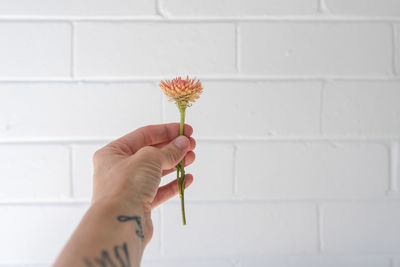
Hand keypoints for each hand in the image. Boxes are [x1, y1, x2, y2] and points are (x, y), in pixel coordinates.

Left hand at [91, 123, 195, 243]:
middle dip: (173, 148)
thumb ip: (168, 150)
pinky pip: (158, 190)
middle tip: (191, 145)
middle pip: (151, 153)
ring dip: (175, 164)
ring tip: (192, 158)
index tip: (185, 129)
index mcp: (113, 153)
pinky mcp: (139, 204)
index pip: (143, 135)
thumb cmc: (125, 185)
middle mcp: (118, 169)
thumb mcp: (149, 159)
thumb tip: (183, 143)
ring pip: (156, 171)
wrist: (119, 223)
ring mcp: (128, 187)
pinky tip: (187, 179)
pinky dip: (173, 184)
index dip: (166, 130)